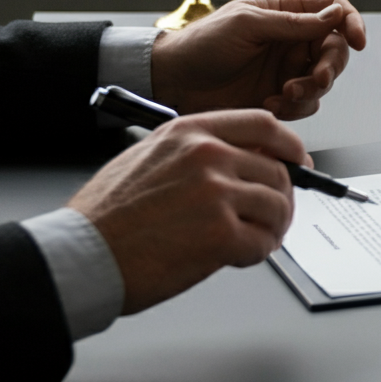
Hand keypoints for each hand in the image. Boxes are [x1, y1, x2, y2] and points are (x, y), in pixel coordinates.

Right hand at [68, 110, 306, 312]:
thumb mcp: (152, 156)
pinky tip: (237, 257)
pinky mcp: (219, 234)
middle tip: (272, 217)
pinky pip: (263, 243)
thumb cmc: (109, 214)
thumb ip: (200, 152)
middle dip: (281, 198)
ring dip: (272, 229)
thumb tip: (247, 163)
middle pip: (277, 170)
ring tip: (253, 241)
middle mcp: (208, 155)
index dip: (290, 146)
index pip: (265, 124)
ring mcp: (215, 193)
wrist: (82, 254)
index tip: (299, 162)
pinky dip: (257, 254)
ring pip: (277, 206)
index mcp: (191, 132)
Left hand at [151, 0, 366, 120]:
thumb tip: (334, 15)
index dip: (351, 22)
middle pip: (335, 50)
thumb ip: (293, 23)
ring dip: (310, 91)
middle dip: (330, 67)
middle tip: (316, 79)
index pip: (333, 9)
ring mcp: (287, 69)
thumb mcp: (247, 25)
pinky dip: (295, 108)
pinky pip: (306, 104)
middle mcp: (292, 40)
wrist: (173, 82)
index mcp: (286, 12)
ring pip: (323, 81)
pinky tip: (271, 104)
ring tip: (284, 94)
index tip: (357, 40)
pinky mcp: (280, 97)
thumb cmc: (201, 44)